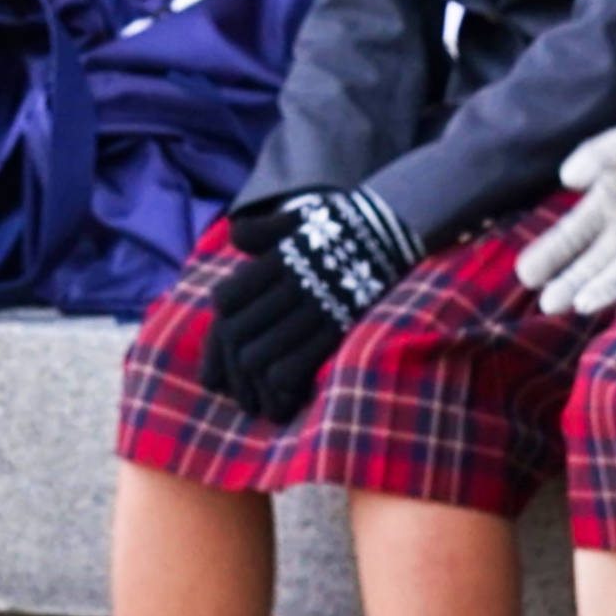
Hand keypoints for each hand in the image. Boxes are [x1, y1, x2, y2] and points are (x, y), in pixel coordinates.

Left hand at [199, 187, 420, 423]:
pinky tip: (285, 394)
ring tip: (254, 397)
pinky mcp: (336, 332)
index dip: (222, 319)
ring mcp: (313, 310)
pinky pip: (289, 370)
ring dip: (250, 381)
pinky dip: (279, 386)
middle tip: (228, 383)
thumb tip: (235, 236)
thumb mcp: (295, 218)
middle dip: (228, 362)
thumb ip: (260, 231)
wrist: (393, 230)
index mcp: (275, 261)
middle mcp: (289, 287)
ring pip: (255, 357)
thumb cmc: (339, 228)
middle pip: (234, 334)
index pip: (227, 299)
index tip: (228, 333)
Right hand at [517, 66, 615, 321]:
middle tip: (548, 305)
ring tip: (580, 305)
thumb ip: (597, 155)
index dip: (549, 255)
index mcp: (602, 202)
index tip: (526, 275)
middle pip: (592, 261)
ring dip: (602, 288)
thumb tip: (567, 178)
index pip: (569, 236)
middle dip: (571, 282)